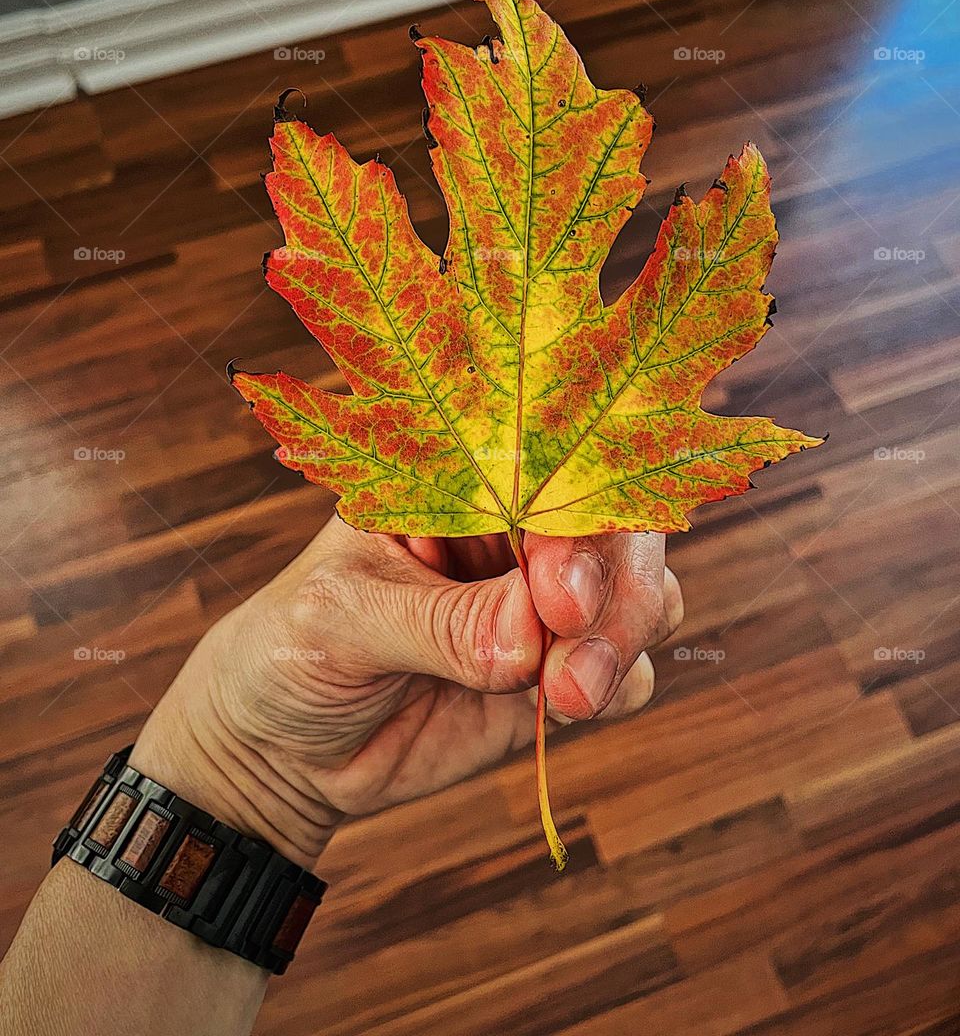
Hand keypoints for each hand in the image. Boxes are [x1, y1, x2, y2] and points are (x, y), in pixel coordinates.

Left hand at [133, 515, 683, 864]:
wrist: (278, 753)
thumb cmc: (287, 652)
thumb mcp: (337, 619)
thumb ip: (436, 625)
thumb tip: (528, 641)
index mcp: (454, 480)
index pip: (546, 463)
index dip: (574, 516)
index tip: (557, 592)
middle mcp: (509, 530)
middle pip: (614, 525)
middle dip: (616, 588)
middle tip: (573, 663)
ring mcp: (539, 602)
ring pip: (639, 592)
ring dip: (621, 640)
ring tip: (568, 697)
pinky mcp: (555, 673)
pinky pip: (626, 669)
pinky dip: (620, 683)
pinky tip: (570, 708)